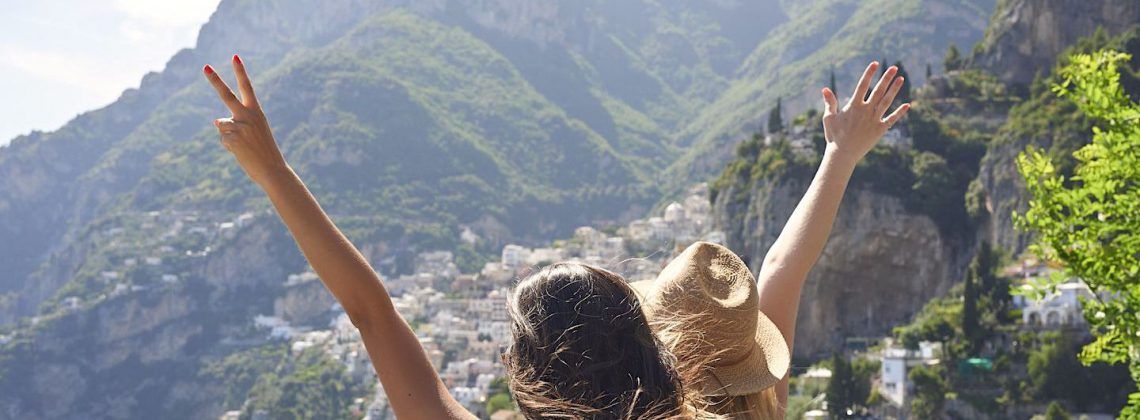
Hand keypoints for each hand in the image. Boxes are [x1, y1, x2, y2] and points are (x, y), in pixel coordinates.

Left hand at [203, 55, 287, 185]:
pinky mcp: (232, 138)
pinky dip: (229, 147)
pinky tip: (242, 152)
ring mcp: (240, 126)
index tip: (235, 56)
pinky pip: (223, 139)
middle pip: (227, 95)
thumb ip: (235, 123)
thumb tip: (215, 120)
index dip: (241, 72)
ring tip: (244, 146)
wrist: (273, 170)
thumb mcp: (254, 133)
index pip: (247, 88)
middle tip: (206, 67)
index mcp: (257, 112)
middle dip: (216, 80)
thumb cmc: (265, 152)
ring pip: (221, 125)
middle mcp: (248, 115)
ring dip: (228, 136)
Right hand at [820, 62, 909, 161]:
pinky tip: (908, 104)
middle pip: (878, 90)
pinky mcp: (880, 130)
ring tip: (901, 79)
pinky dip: (900, 112)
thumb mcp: (829, 118)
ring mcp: (874, 120)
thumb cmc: (834, 136)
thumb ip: (830, 102)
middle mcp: (866, 111)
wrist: (843, 154)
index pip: (862, 85)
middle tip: (894, 67)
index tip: (875, 63)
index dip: (869, 73)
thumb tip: (825, 88)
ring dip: (894, 89)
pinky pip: (892, 119)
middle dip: (886, 78)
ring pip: (887, 101)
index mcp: (853, 106)